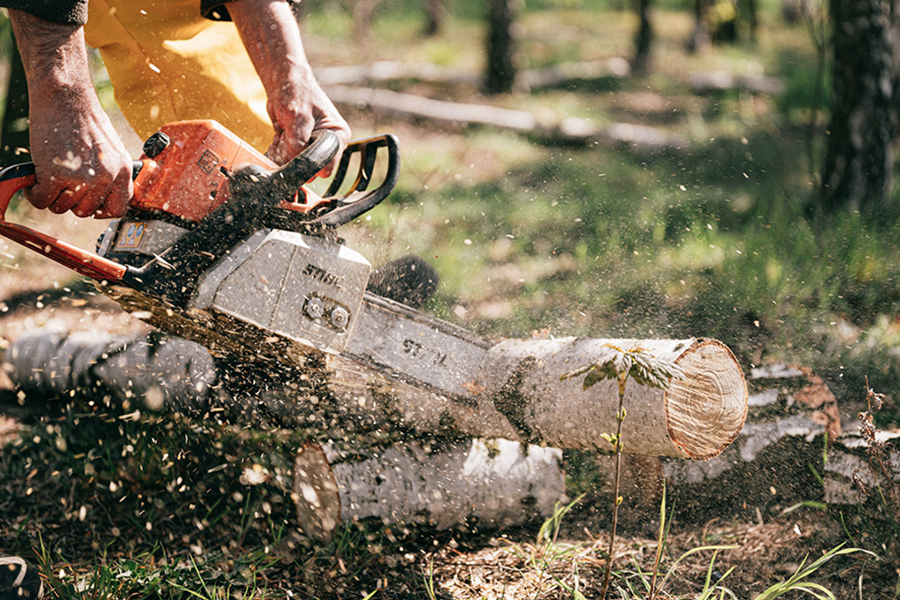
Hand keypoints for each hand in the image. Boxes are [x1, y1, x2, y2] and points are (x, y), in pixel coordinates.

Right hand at [26, 97, 132, 217]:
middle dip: (71, 200)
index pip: (117, 209)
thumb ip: (111, 173)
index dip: (99, 210)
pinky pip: (42, 201)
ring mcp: (82, 178)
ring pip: (62, 208)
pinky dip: (34, 193)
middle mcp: (106, 178)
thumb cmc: (85, 120)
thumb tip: (103, 195)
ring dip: (52, 195)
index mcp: (122, 171)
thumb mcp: (111, 149)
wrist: (66, 98)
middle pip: (84, 212)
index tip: (87, 203)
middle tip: (62, 183)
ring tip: (50, 175)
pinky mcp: (56, 175)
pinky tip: (36, 179)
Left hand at [229, 0, 350, 174]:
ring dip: (286, 155)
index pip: (328, 165)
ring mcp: (314, 147)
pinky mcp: (300, 148)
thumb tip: (293, 166)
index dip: (310, 165)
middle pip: (312, 169)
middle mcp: (329, 145)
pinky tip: (280, 136)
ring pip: (298, 166)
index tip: (295, 154)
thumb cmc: (296, 92)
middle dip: (296, 159)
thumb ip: (298, 142)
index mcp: (338, 136)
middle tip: (287, 140)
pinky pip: (288, 160)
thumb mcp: (298, 116)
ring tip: (283, 134)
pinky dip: (280, 152)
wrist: (284, 83)